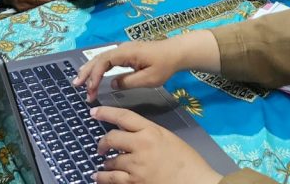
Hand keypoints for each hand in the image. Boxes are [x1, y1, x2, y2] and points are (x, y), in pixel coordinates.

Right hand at [6, 0, 51, 10]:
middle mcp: (23, 5)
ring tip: (57, 3)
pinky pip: (37, 12)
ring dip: (48, 7)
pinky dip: (44, 9)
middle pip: (39, 6)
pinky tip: (50, 6)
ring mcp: (25, 11)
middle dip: (50, 3)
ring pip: (39, 10)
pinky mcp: (27, 14)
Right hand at [74, 31, 219, 100]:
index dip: (94, 76)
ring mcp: (123, 50)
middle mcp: (121, 48)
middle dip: (86, 72)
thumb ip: (128, 81)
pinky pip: (108, 59)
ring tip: (79, 81)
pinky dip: (98, 67)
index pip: (103, 62)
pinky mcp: (126, 53)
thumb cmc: (164, 65)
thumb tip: (111, 83)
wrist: (176, 52)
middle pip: (98, 58)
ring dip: (90, 69)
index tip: (90, 90)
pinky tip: (94, 75)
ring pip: (101, 58)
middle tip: (76, 86)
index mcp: (126, 53)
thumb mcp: (148, 78)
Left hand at [93, 106, 221, 183]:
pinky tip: (99, 177)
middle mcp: (141, 145)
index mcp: (151, 131)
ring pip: (110, 161)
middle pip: (112, 138)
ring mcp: (136, 166)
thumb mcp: (168, 139)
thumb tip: (131, 135)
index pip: (124, 116)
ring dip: (106, 163)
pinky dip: (103, 178)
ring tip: (106, 165)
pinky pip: (111, 179)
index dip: (106, 113)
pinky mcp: (134, 183)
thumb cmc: (187, 161)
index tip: (94, 112)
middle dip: (103, 143)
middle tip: (100, 147)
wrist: (195, 183)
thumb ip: (149, 134)